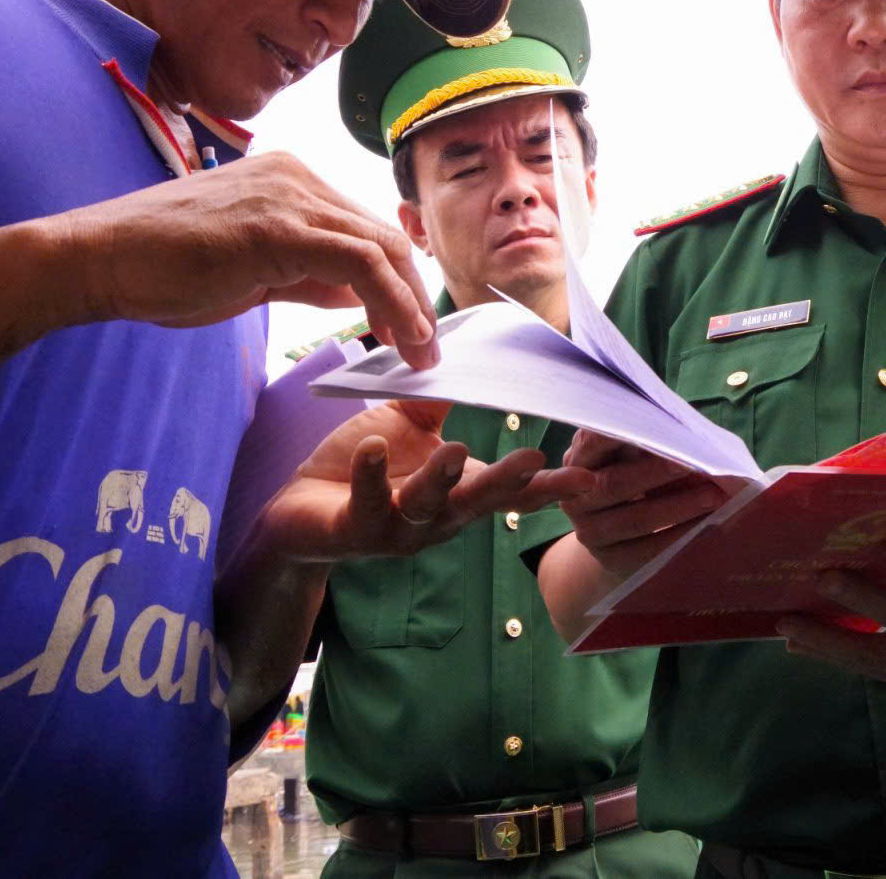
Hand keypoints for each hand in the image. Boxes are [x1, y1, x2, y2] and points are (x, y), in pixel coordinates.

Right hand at [55, 151, 439, 366]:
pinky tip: (397, 336)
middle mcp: (298, 178)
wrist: (96, 258)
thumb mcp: (253, 269)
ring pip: (380, 247)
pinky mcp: (278, 226)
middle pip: (383, 235)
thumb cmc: (162, 267)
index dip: (397, 280)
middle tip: (426, 348)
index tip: (411, 326)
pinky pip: (358, 260)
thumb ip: (308, 274)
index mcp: (291, 180)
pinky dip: (388, 300)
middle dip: (413, 295)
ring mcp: (289, 196)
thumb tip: (358, 293)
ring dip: (409, 305)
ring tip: (419, 353)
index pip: (365, 229)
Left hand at [252, 399, 584, 563]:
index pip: (510, 492)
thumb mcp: (408, 426)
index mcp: (458, 493)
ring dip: (441, 479)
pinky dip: (371, 475)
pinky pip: (366, 502)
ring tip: (455, 450)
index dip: (548, 487)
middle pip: (478, 501)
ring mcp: (397, 529)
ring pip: (426, 506)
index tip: (588, 476)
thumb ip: (439, 399)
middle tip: (534, 458)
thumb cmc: (361, 467)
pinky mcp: (354, 530)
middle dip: (506, 482)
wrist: (297, 512)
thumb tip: (472, 355)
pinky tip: (374, 449)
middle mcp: (436, 518)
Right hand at [557, 431, 725, 580]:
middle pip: (615, 484)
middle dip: (658, 472)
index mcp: (579, 460)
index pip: (592, 441)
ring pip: (636, 519)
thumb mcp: (629, 452)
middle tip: (695, 462)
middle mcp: (577, 498)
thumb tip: (685, 432)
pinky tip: (707, 524)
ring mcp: (590, 532)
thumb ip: (645, 438)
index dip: (615, 435)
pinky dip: (680, 535)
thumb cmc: (632, 473)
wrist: (616, 531)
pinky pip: (648, 550)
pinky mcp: (611, 559)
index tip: (650, 427)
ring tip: (715, 495)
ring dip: (679, 507)